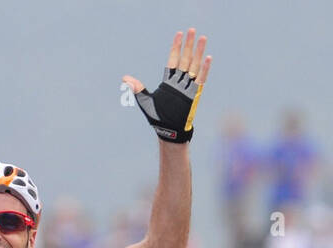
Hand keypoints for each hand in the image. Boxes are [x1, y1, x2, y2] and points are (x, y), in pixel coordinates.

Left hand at [124, 28, 210, 142]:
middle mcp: (179, 82)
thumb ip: (137, 88)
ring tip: (202, 39)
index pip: (173, 60)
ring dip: (198, 52)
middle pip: (185, 59)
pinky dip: (204, 69)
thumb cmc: (157, 118)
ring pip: (194, 66)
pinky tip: (207, 58)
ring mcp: (188, 87)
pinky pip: (201, 79)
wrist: (168, 131)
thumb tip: (125, 78)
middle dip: (188, 45)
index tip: (179, 34)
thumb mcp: (145, 100)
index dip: (176, 47)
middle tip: (192, 30)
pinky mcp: (194, 95)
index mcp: (169, 81)